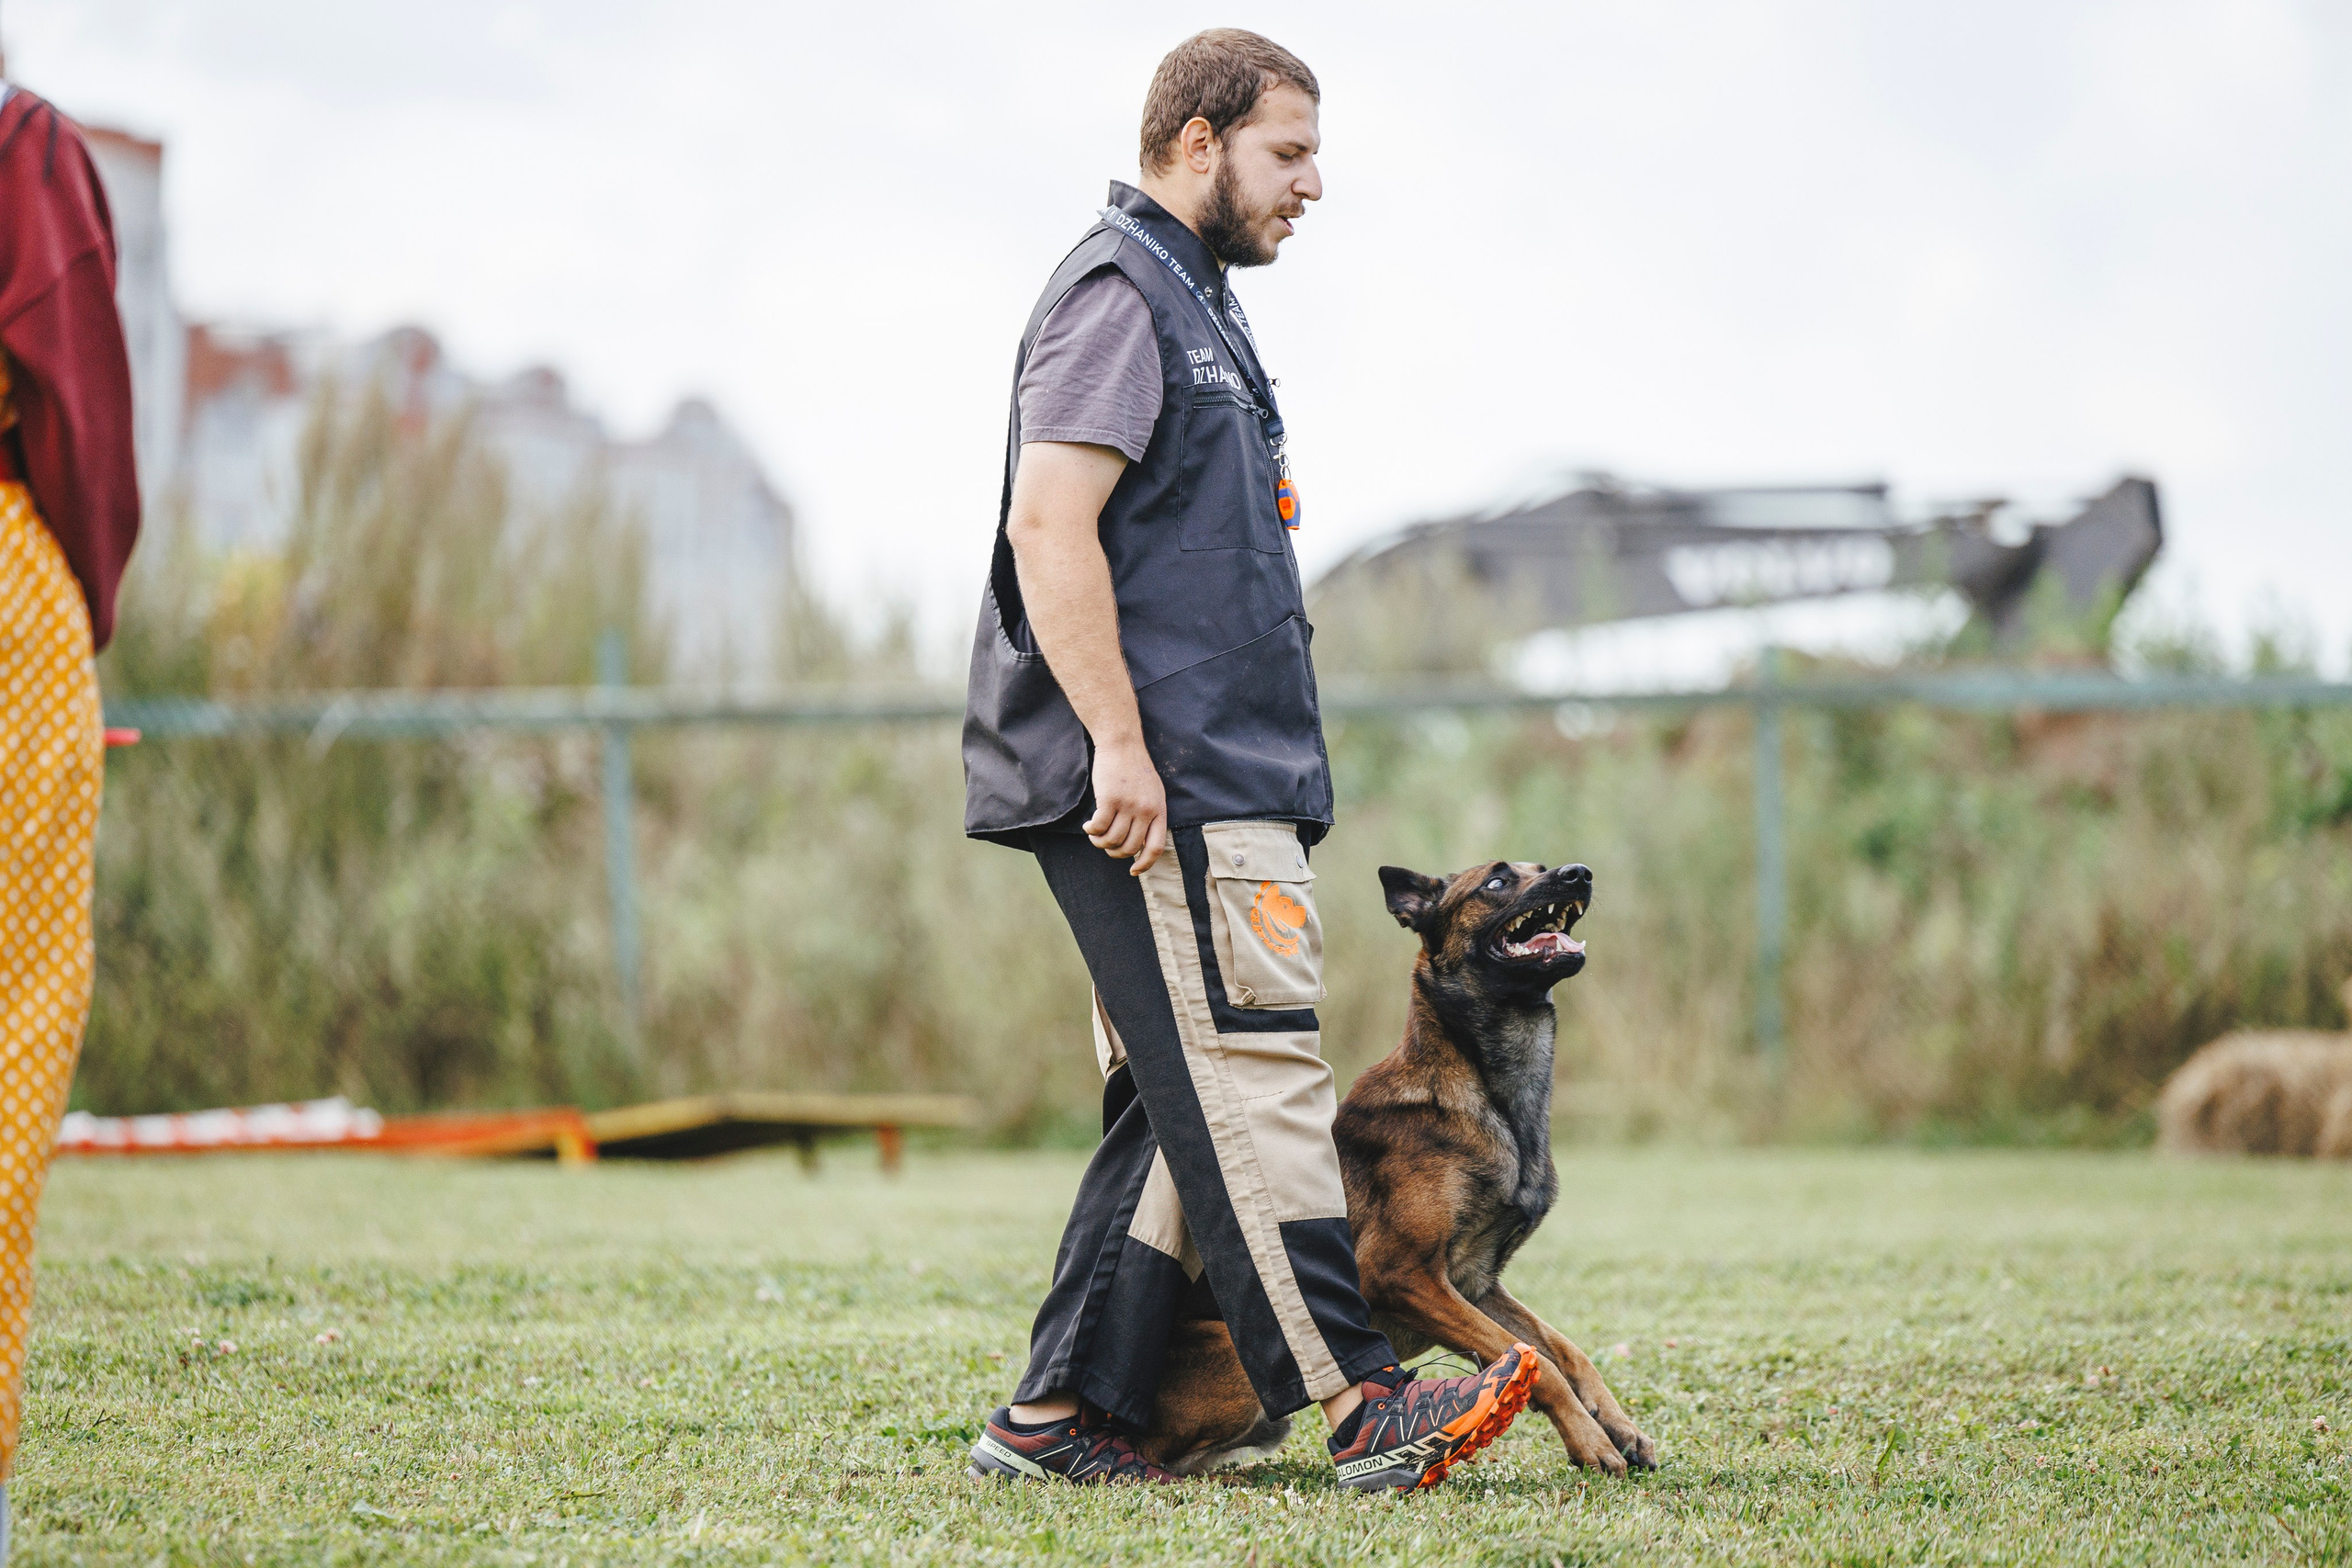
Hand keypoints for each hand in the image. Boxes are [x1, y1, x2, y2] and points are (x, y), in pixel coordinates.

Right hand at [1085, 735, 1168, 873]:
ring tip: (1094, 834)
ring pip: (1112, 839)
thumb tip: (1140, 843)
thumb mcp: (1153, 792)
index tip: (1132, 871)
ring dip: (1099, 842)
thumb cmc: (1135, 768)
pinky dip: (1091, 830)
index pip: (1155, 847)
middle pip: (1130, 847)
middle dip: (1114, 853)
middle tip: (1106, 845)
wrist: (1122, 744)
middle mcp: (1146, 810)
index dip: (1144, 864)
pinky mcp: (1110, 799)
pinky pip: (1098, 827)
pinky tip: (1088, 825)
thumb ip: (1150, 815)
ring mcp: (1128, 805)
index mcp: (1159, 810)